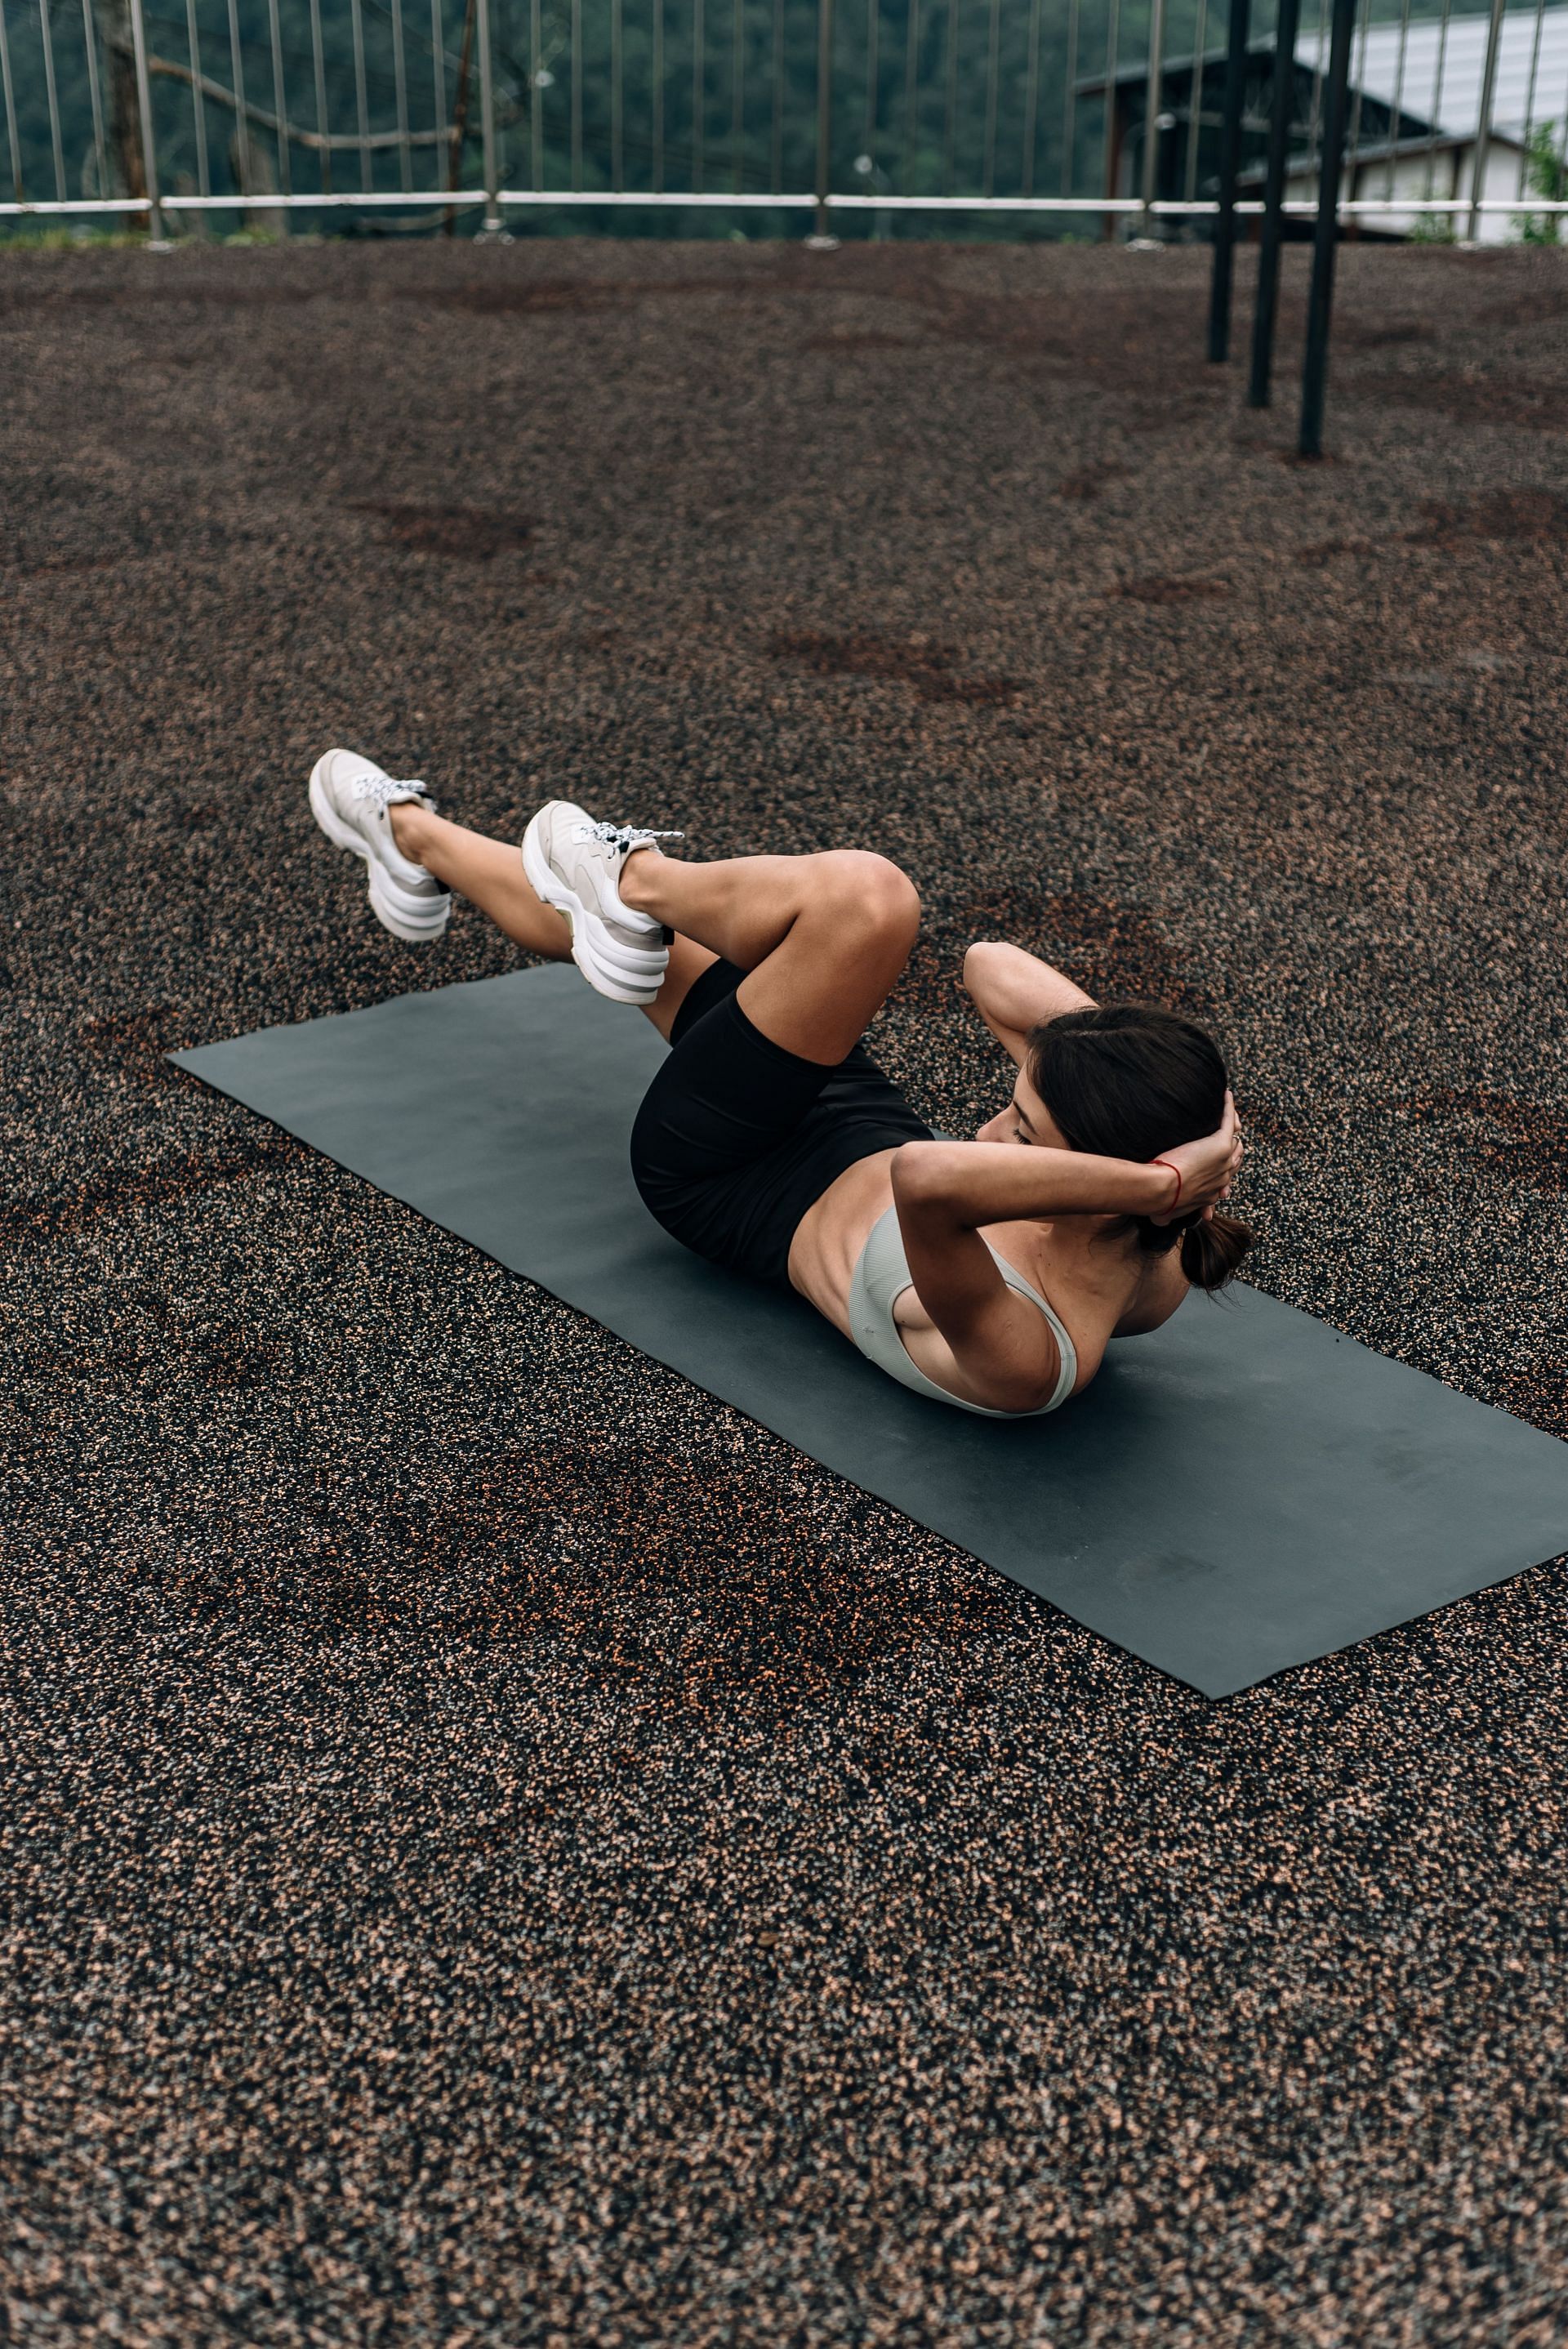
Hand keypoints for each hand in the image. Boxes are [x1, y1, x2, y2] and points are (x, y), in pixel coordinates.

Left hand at [1147, 1092, 1242, 1225]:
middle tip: (1228, 1133)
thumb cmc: (1160, 1202)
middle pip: (1236, 1157)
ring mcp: (1224, 1158)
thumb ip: (1166, 1216)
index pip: (1225, 1180)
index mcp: (1212, 1193)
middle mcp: (1224, 1176)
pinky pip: (1228, 1119)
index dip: (1225, 1171)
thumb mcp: (1166, 1212)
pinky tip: (1225, 1094)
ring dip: (1232, 1125)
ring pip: (1235, 1138)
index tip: (1220, 1165)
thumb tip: (1159, 1223)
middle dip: (1233, 1147)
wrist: (1162, 1190)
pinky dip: (1228, 1107)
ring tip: (1227, 1114)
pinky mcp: (1220, 1142)